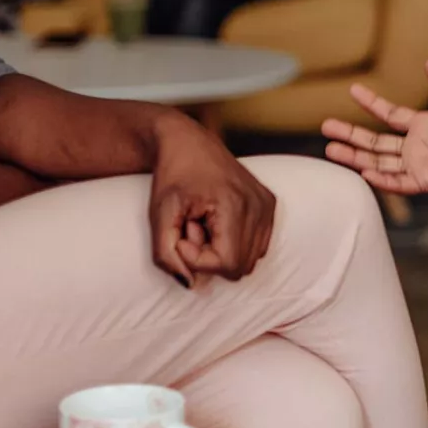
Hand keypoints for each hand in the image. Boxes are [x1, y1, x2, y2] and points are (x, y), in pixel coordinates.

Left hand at [148, 115, 276, 287]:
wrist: (187, 142)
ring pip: (250, 260)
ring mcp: (268, 204)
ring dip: (223, 251)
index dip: (198, 260)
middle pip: (240, 267)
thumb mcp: (158, 215)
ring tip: (205, 225)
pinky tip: (217, 222)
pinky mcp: (270, 204)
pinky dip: (236, 243)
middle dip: (211, 257)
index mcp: (235, 204)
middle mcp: (259, 204)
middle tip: (192, 229)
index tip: (181, 236)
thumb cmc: (171, 176)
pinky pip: (257, 245)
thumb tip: (190, 284)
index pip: (227, 264)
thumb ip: (166, 255)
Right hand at [322, 59, 427, 195]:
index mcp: (423, 124)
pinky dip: (381, 178)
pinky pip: (397, 181)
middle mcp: (414, 145)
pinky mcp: (424, 181)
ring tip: (331, 149)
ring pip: (378, 161)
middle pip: (374, 140)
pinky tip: (363, 171)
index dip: (371, 102)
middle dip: (350, 133)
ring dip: (355, 156)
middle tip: (325, 126)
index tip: (353, 90)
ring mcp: (417, 164)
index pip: (389, 113)